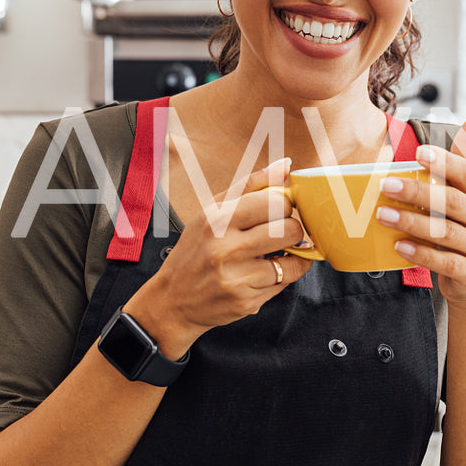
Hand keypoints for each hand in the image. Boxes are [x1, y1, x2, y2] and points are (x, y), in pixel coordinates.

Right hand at [125, 158, 313, 355]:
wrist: (173, 300)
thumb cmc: (197, 249)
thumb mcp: (213, 211)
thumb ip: (251, 186)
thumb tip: (287, 165)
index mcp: (217, 219)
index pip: (276, 202)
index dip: (285, 205)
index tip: (278, 211)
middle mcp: (225, 248)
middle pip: (290, 229)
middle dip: (293, 229)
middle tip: (281, 232)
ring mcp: (236, 277)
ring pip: (293, 257)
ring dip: (292, 254)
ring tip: (278, 251)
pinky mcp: (245, 300)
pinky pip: (285, 281)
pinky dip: (285, 274)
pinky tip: (270, 270)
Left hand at [377, 114, 465, 306]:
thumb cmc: (465, 227)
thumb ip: (465, 158)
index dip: (444, 162)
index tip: (418, 152)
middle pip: (451, 202)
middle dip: (417, 192)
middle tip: (386, 185)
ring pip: (446, 232)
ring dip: (412, 222)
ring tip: (383, 215)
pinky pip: (445, 261)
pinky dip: (421, 254)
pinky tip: (399, 246)